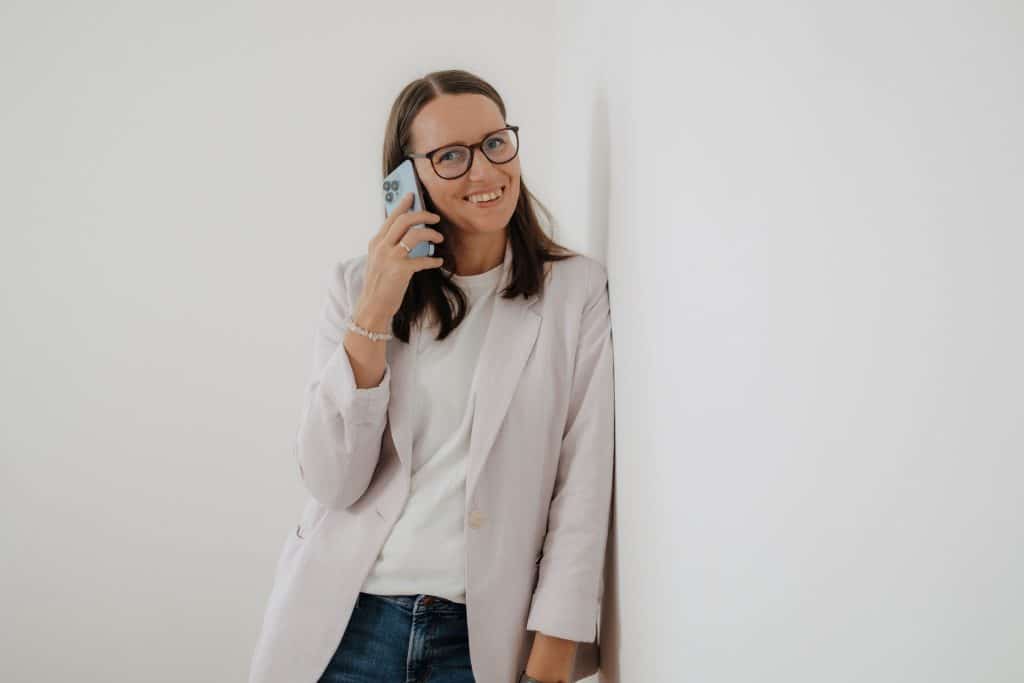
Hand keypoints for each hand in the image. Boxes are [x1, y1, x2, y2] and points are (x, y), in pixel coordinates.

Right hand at [357, 192, 445, 320]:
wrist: (372, 306)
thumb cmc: (379, 284)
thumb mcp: (378, 260)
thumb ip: (388, 245)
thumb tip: (408, 234)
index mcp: (376, 242)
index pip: (391, 217)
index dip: (403, 204)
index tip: (412, 196)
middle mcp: (381, 247)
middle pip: (404, 220)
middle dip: (422, 215)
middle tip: (435, 218)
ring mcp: (390, 258)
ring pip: (414, 234)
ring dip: (431, 234)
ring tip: (439, 237)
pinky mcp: (400, 271)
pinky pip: (422, 259)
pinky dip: (433, 259)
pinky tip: (438, 260)